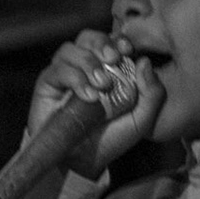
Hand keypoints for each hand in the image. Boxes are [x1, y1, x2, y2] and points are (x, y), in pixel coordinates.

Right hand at [29, 29, 162, 178]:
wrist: (82, 162)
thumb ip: (152, 94)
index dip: (119, 40)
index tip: (129, 50)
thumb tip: (145, 61)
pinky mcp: (47, 84)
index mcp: (107, 68)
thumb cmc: (111, 140)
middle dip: (102, 43)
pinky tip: (88, 96)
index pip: (111, 41)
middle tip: (114, 59)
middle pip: (88, 36)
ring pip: (71, 49)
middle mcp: (84, 67)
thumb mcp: (141, 120)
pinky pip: (58, 70)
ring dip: (88, 61)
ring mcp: (64, 74)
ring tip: (102, 84)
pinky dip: (75, 78)